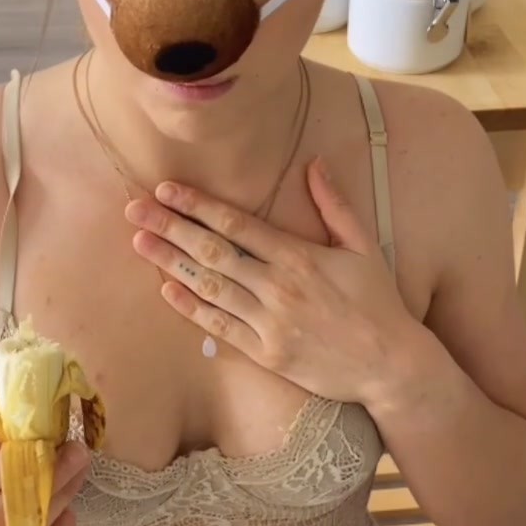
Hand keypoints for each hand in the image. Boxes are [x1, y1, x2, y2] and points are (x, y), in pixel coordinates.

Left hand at [125, 157, 415, 406]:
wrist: (391, 364)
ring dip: (170, 263)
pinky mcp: (267, 354)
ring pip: (210, 288)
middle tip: (135, 210)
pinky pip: (221, 327)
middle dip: (170, 228)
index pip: (237, 225)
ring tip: (139, 242)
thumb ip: (335, 204)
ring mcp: (270, 323)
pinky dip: (191, 308)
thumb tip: (315, 162)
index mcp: (299, 257)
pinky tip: (166, 290)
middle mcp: (279, 287)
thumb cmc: (378, 301)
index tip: (167, 190)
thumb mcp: (363, 246)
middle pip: (212, 253)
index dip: (198, 206)